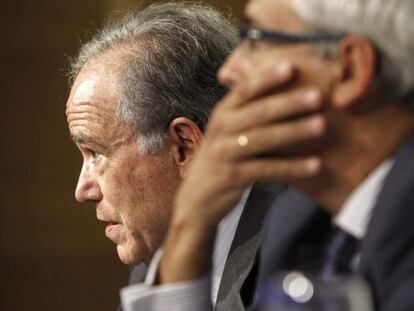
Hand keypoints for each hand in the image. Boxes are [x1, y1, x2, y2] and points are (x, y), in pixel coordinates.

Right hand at [159, 61, 325, 282]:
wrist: (197, 199)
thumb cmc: (220, 159)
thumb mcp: (227, 132)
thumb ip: (247, 113)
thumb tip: (282, 91)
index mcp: (223, 113)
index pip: (245, 90)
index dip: (267, 78)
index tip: (292, 66)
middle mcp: (221, 128)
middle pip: (258, 112)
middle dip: (288, 102)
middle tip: (318, 96)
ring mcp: (225, 153)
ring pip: (263, 138)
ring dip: (294, 131)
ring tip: (322, 125)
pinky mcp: (232, 176)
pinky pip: (267, 169)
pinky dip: (292, 167)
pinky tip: (315, 165)